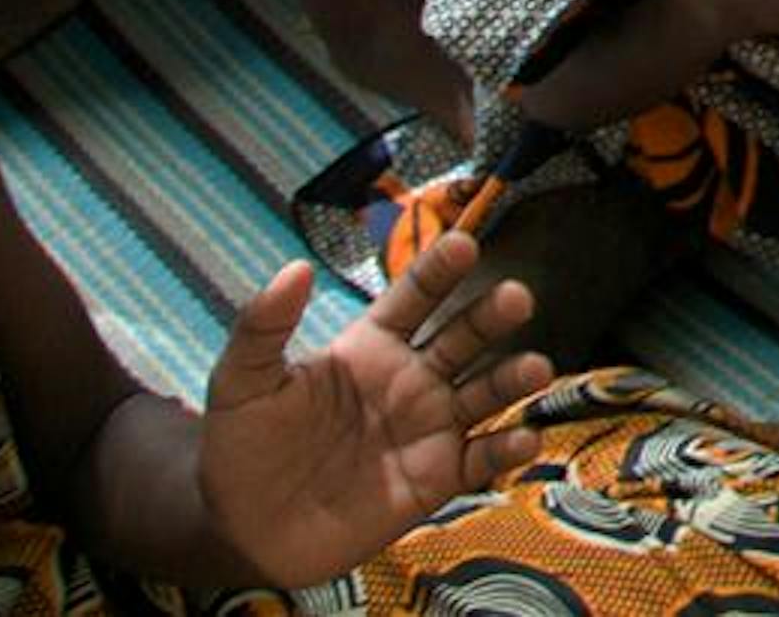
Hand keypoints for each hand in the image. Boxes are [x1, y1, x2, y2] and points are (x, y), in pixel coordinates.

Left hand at [198, 229, 555, 585]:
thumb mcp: (241, 384)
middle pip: (464, 337)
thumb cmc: (242, 450)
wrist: (242, 533)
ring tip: (537, 368)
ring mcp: (428, 428)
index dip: (439, 270)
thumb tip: (295, 268)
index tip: (464, 244)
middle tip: (516, 297)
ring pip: (485, 393)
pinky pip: (482, 460)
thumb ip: (263, 327)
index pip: (415, 297)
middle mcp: (411, 380)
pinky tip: (525, 438)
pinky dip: (508, 449)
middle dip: (492, 316)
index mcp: (371, 347)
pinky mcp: (437, 479)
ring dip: (514, 377)